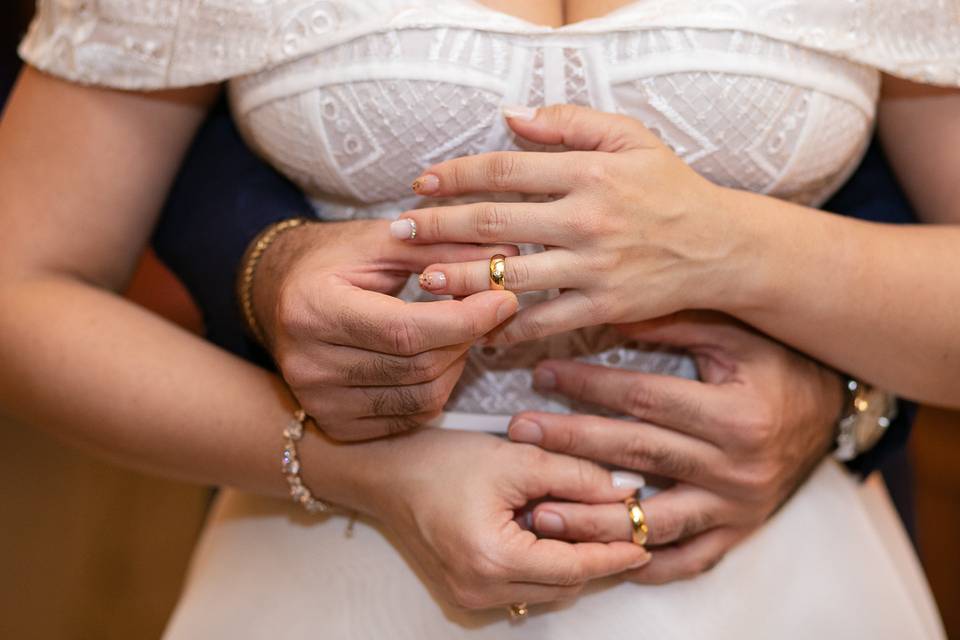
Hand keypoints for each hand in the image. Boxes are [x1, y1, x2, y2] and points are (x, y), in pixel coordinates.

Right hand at [254, 219, 519, 439]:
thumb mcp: (379, 241)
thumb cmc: (332, 262)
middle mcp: (309, 364)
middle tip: (488, 310)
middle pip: (419, 366)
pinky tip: (434, 359)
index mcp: (313, 309)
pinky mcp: (335, 424)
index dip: (464, 319)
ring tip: (457, 331)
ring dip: (457, 364)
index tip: (505, 299)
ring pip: (423, 397)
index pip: (405, 329)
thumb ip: (440, 248)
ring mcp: (319, 401)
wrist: (277, 295)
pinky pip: (411, 418)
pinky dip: (437, 389)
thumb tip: (507, 255)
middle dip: (467, 338)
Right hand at [359, 428, 650, 609]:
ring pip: (545, 591)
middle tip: (621, 526)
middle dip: (596, 557)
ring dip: (570, 562)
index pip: (574, 567)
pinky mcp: (463, 592)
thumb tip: (624, 492)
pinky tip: (550, 533)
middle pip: (563, 586)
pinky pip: (521, 589)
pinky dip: (543, 566)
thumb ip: (574, 474)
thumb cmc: (439, 461)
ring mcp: (469, 597)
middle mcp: (480, 590)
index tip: (645, 541)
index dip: (614, 554)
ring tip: (584, 523)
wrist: (381, 472)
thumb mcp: (514, 459)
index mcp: (493, 560)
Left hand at [393, 104, 735, 343]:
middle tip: (401, 232)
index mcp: (589, 172)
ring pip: (511, 275)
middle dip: (439, 226)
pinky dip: (507, 327)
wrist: (719, 246)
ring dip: (460, 278)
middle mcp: (587, 219)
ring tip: (423, 279)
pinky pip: (543, 321)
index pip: (504, 171)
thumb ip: (570, 123)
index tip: (422, 183)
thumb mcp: (631, 137)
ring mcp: (593, 267)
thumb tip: (510, 118)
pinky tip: (478, 328)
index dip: (456, 175)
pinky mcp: (603, 307)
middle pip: (494, 222)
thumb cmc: (669, 187)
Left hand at [506, 311, 842, 583]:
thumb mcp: (735, 335)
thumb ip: (673, 323)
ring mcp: (738, 507)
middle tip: (519, 435)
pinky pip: (689, 559)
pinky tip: (600, 558)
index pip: (643, 400)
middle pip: (637, 456)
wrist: (835, 411)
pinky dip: (646, 564)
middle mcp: (738, 467)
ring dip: (593, 521)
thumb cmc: (779, 364)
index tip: (541, 374)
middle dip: (571, 444)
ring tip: (541, 514)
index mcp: (737, 415)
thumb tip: (604, 310)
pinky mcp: (739, 532)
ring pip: (654, 521)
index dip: (588, 386)